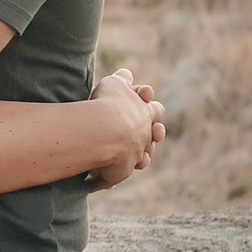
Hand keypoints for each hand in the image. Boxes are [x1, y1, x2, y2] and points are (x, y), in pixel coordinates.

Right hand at [83, 65, 166, 188]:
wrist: (104, 132)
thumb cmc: (108, 104)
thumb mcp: (114, 84)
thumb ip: (122, 79)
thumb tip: (126, 73)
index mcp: (146, 114)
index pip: (156, 110)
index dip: (150, 109)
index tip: (144, 102)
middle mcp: (144, 137)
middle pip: (154, 137)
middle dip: (152, 135)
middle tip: (145, 133)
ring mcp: (134, 156)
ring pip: (141, 158)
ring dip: (134, 157)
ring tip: (122, 153)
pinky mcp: (120, 173)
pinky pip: (113, 178)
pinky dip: (107, 178)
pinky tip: (95, 178)